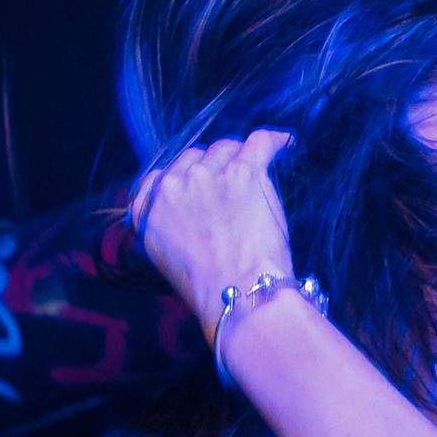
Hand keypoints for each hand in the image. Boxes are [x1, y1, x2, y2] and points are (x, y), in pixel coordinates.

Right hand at [128, 129, 295, 347]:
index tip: (200, 184)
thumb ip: (168, 226)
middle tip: (233, 186)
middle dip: (213, 168)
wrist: (237, 294)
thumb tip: (187, 213)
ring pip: (225, 148)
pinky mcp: (242, 172)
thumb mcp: (167, 258)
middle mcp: (172, 186)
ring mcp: (207, 175)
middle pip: (195, 157)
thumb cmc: (209, 289)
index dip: (184, 177)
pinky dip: (275, 141)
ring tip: (258, 172)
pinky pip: (259, 142)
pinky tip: (286, 143)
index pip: (162, 176)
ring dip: (240, 157)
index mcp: (149, 209)